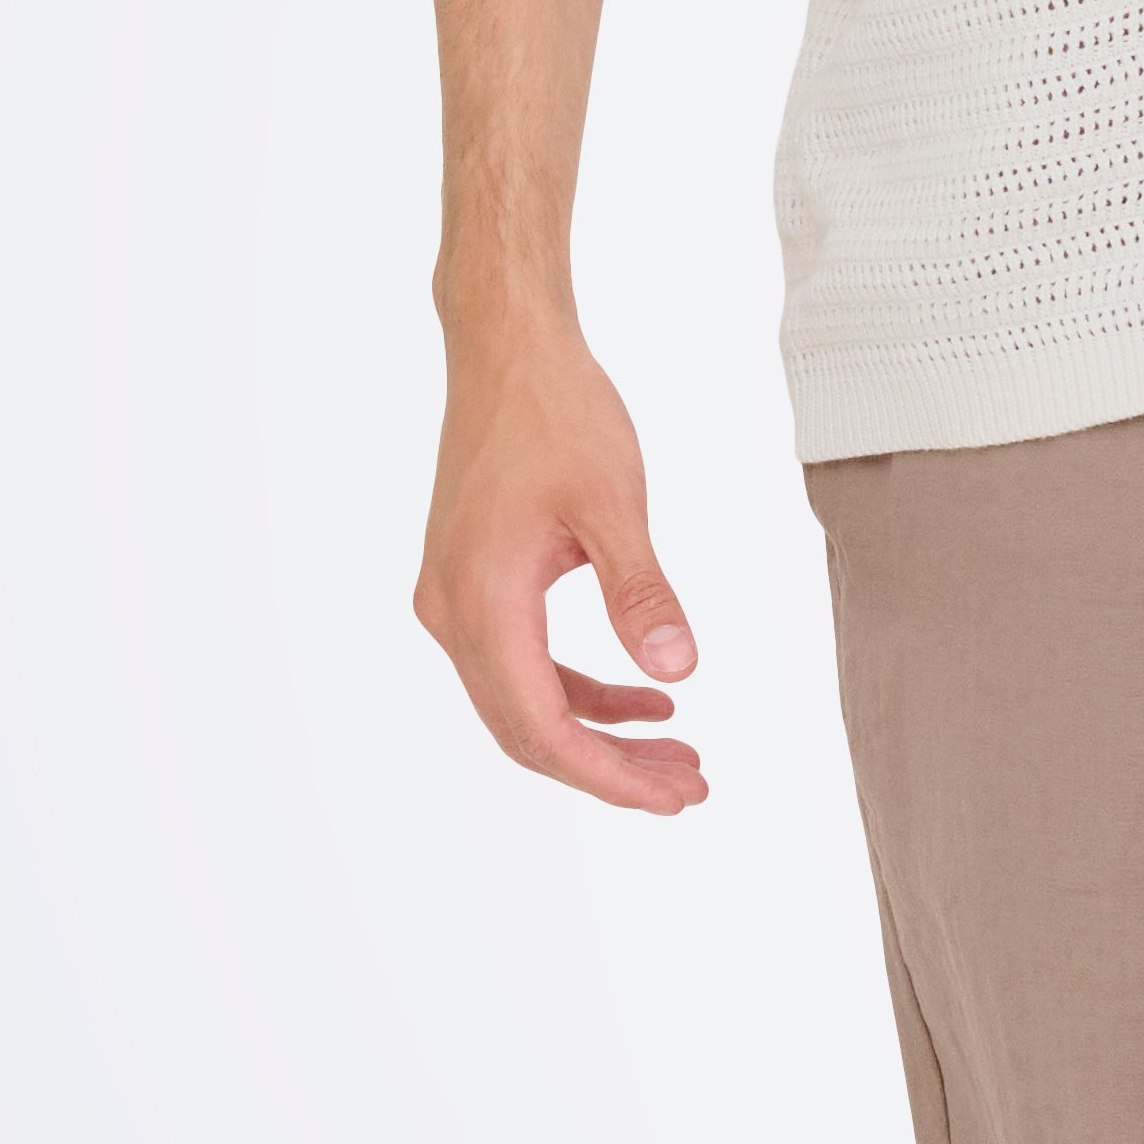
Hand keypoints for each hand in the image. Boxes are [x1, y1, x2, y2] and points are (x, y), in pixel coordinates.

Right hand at [415, 315, 706, 814]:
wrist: (505, 346)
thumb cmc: (556, 411)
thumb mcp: (612, 504)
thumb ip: (642, 594)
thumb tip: (680, 672)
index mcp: (481, 602)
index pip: (542, 727)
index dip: (608, 775)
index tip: (675, 796)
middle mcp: (452, 613)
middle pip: (529, 730)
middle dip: (611, 768)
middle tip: (691, 788)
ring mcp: (455, 599)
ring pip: (525, 700)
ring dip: (601, 731)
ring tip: (682, 752)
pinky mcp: (471, 581)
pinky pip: (523, 661)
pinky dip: (581, 688)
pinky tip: (648, 693)